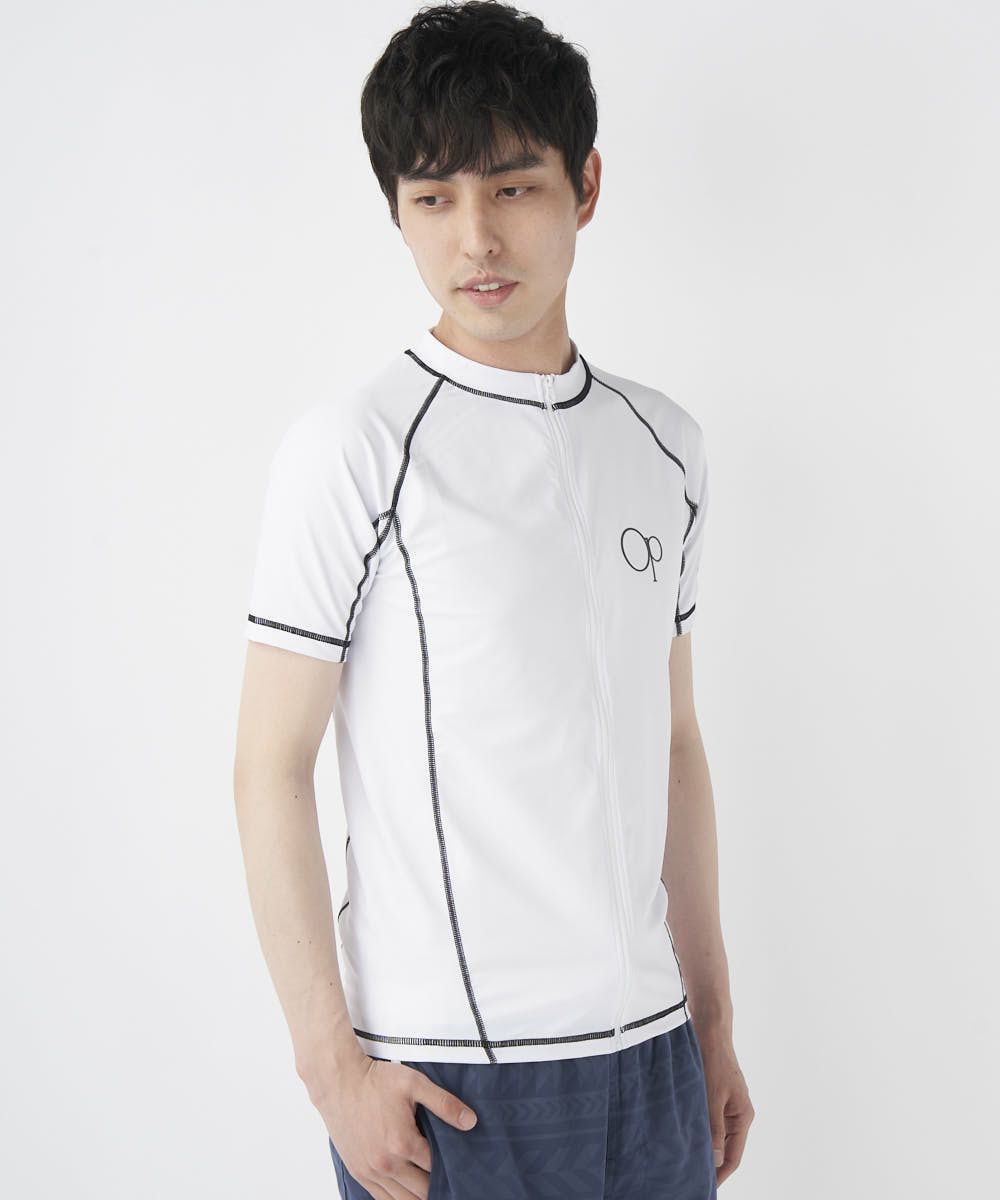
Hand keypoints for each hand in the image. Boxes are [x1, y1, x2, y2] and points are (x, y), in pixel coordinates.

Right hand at [322, 1055, 477, 1199]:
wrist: (339, 1082)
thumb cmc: (375, 1081)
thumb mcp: (415, 1084)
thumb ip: (444, 1104)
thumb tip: (471, 1122)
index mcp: (403, 1143)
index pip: (436, 1167)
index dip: (451, 1166)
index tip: (460, 1164)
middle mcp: (386, 1164)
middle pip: (422, 1190)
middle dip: (438, 1185)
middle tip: (450, 1180)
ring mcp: (370, 1171)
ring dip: (419, 1196)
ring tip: (432, 1189)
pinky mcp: (358, 1173)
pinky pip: (382, 1199)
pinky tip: (408, 1195)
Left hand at [696, 1024, 753, 1185]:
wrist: (709, 1029)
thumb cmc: (712, 1060)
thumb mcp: (712, 1097)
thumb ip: (714, 1129)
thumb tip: (715, 1160)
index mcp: (743, 1116)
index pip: (734, 1157)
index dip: (720, 1174)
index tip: (704, 1187)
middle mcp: (738, 1113)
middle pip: (726, 1149)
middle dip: (712, 1164)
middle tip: (691, 1177)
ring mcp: (727, 1104)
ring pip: (716, 1135)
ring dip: (704, 1147)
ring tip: (685, 1161)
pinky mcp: (716, 1095)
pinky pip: (709, 1121)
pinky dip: (700, 1130)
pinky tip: (684, 1136)